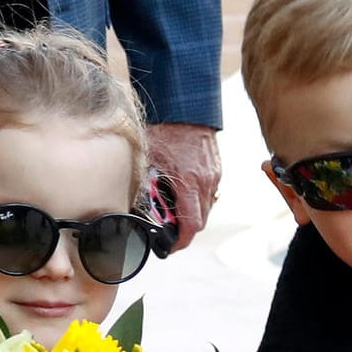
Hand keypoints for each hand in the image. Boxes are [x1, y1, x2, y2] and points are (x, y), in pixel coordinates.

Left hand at [146, 122, 220, 251]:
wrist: (185, 103)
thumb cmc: (163, 127)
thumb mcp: (147, 158)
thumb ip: (145, 185)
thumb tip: (135, 206)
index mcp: (189, 181)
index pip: (191, 225)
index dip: (180, 242)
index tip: (169, 248)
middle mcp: (206, 180)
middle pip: (200, 220)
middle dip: (184, 230)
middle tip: (166, 233)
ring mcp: (213, 174)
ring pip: (205, 207)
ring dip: (191, 214)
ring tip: (172, 212)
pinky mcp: (215, 166)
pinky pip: (208, 192)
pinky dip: (196, 198)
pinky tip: (181, 192)